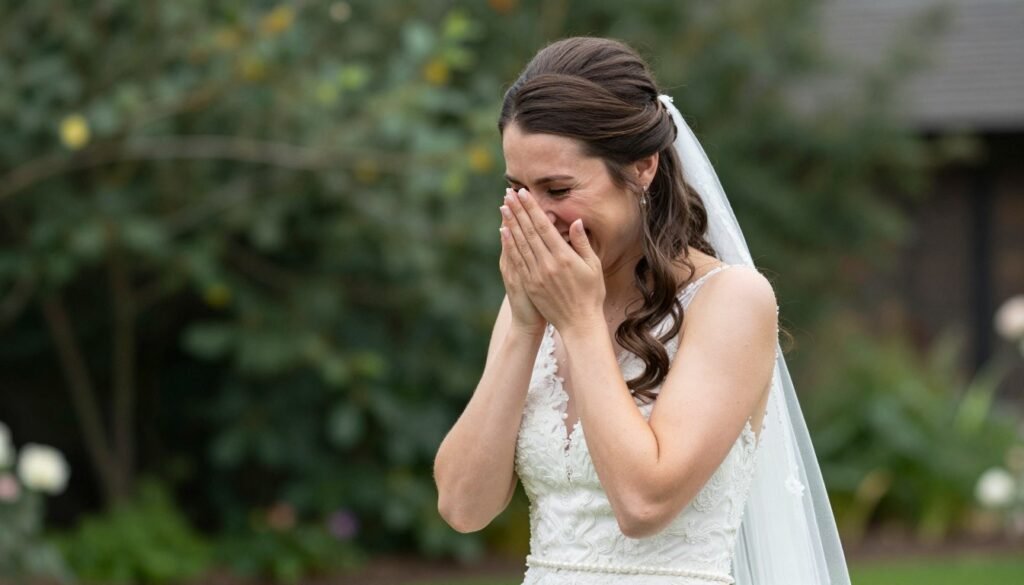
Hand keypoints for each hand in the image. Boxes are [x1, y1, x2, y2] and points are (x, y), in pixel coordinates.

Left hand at [499, 187, 604, 332]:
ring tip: (504, 207)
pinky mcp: (530, 284)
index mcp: (564, 256)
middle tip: (509, 193)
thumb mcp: (593, 266)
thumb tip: (575, 221)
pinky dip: (510, 244)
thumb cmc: (591, 293)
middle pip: (529, 231)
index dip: (532, 208)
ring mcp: (536, 274)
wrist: (579, 323)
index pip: (544, 226)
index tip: (524, 193)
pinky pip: (517, 260)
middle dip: (518, 210)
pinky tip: (504, 232)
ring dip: (511, 223)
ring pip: (520, 243)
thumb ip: (582, 242)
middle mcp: (547, 263)